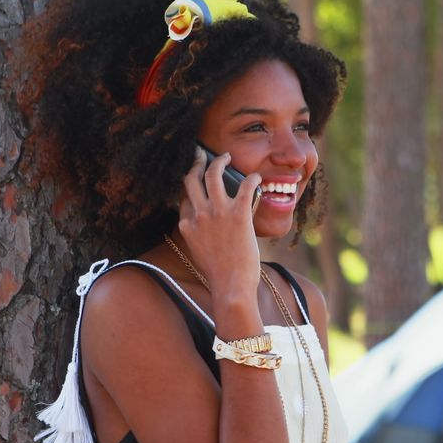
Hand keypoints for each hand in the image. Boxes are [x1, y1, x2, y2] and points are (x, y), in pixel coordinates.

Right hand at [178, 147, 263, 299]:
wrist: (230, 287)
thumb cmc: (220, 275)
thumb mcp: (199, 253)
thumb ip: (199, 237)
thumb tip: (209, 231)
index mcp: (187, 225)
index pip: (185, 197)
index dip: (191, 185)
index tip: (196, 178)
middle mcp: (198, 215)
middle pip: (192, 179)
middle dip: (196, 163)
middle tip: (202, 155)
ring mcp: (217, 213)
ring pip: (213, 174)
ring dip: (219, 161)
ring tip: (226, 156)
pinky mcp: (239, 215)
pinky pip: (245, 186)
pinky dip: (252, 178)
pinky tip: (257, 176)